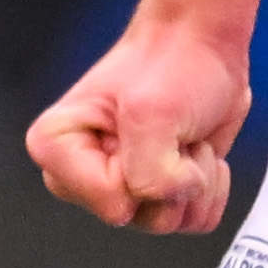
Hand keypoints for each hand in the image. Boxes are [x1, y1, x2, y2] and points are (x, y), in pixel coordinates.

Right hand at [28, 5, 254, 232]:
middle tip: (168, 134)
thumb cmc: (171, 63)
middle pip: (134, 216)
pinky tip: (199, 153)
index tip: (143, 131)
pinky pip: (194, 221)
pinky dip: (210, 188)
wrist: (204, 45)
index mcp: (56, 148)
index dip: (140, 172)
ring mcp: (121, 185)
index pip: (108, 200)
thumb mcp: (152, 113)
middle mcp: (81, 173)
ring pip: (166, 222)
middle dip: (169, 178)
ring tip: (183, 137)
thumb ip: (148, 172)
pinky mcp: (157, 191)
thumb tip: (161, 201)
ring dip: (194, 179)